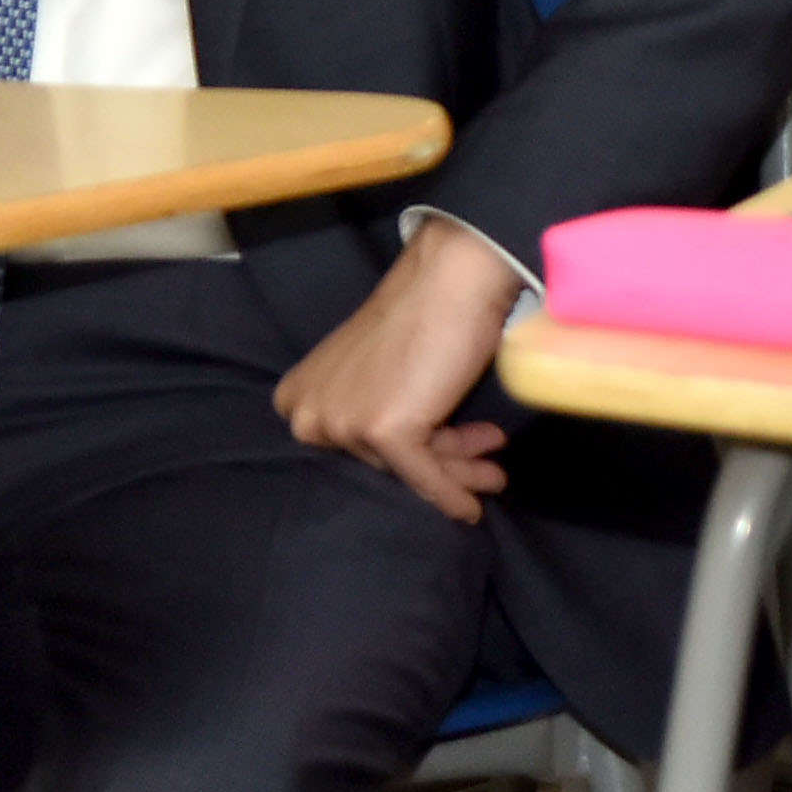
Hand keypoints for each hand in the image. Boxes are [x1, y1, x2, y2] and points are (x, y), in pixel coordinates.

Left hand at [270, 218, 521, 523]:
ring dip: (456, 475)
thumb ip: (371, 413)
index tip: (441, 453)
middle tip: (481, 465)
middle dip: (437, 462)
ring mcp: (343, 423)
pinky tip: (472, 509)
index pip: (352, 451)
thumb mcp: (374, 373)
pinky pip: (425, 478)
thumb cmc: (421, 317)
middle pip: (381, 462)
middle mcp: (308, 414)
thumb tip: (406, 467)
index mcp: (298, 397)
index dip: (400, 456)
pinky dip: (453, 495)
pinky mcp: (381, 431)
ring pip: (406, 471)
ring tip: (493, 475)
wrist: (451, 282)